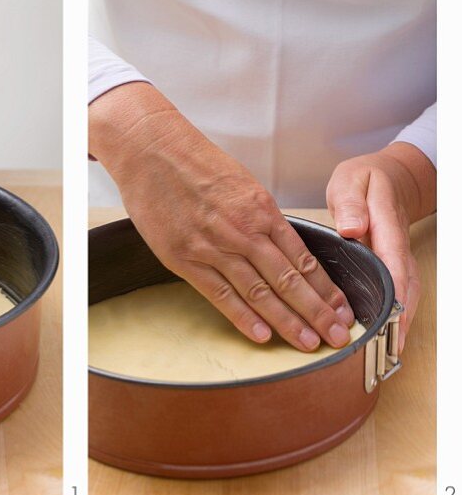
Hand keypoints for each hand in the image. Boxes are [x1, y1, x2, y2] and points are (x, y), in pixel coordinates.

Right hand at [89, 82, 354, 351]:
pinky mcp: (187, 260)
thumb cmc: (196, 165)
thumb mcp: (241, 186)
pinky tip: (263, 336)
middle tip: (337, 336)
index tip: (342, 310)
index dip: (326, 289)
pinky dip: (243, 317)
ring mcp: (216, 248)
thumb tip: (279, 248)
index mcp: (263, 211)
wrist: (152, 150)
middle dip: (317, 312)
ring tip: (309, 343)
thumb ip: (260, 219)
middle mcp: (246, 231)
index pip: (304, 259)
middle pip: (290, 280)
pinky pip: (221, 294)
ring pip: (260, 292)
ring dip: (288, 321)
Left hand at [327, 142, 435, 350]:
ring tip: (390, 351)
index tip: (392, 314)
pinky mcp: (397, 265)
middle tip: (390, 347)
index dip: (394, 290)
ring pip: (408, 292)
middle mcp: (398, 245)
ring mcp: (400, 257)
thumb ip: (351, 203)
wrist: (388, 177)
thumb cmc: (365, 180)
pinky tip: (389, 335)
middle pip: (406, 284)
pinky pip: (402, 292)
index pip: (393, 260)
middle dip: (401, 316)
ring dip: (401, 321)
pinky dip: (398, 314)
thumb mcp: (351, 181)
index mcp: (386, 225)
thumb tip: (352, 229)